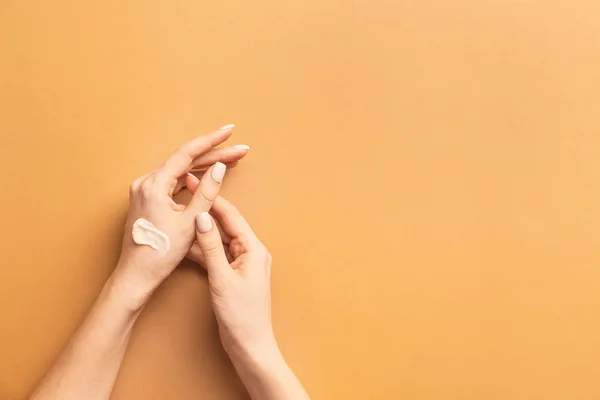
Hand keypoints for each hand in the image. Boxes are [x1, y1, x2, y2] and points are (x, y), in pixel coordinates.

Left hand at [114, 125, 248, 305]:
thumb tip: (219, 168)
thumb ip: (206, 193)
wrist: (136, 275)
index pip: (186, 154)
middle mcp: (146, 183)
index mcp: (153, 185)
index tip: (229, 131)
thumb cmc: (160, 254)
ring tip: (230, 160)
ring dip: (205, 165)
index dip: (211, 141)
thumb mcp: (190, 223)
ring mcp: (145, 190)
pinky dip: (193, 178)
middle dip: (214, 154)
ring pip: (180, 171)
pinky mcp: (147, 199)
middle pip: (185, 161)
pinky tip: (208, 175)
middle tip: (240, 150)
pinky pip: (173, 181)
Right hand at [185, 188, 308, 399]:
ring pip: (219, 238)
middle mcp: (251, 252)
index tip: (194, 181)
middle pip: (225, 223)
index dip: (211, 197)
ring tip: (180, 212)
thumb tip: (201, 218)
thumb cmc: (241, 316)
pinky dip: (202, 248)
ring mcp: (243, 263)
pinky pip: (216, 254)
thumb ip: (210, 247)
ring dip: (201, 228)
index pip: (230, 216)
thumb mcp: (222, 279)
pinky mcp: (234, 274)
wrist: (250, 346)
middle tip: (184, 190)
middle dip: (204, 208)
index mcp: (254, 249)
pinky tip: (184, 242)